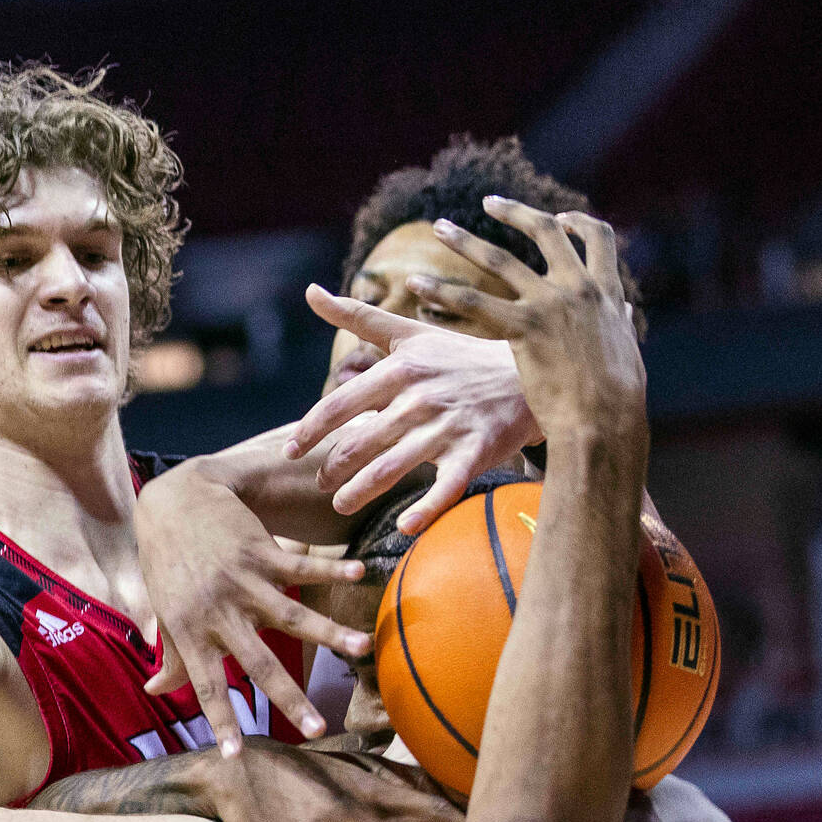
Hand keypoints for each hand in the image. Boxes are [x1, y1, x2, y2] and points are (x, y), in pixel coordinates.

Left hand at [135, 463, 372, 754]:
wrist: (173, 503)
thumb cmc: (168, 565)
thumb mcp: (166, 612)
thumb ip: (170, 657)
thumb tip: (154, 692)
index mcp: (192, 632)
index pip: (206, 686)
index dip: (220, 720)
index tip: (235, 756)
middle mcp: (218, 611)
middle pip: (259, 662)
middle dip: (290, 699)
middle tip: (319, 730)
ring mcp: (241, 580)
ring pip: (291, 613)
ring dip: (329, 631)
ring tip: (361, 648)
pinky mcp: (259, 550)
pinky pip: (300, 564)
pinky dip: (330, 568)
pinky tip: (360, 573)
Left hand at [286, 286, 541, 533]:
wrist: (532, 374)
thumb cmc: (460, 356)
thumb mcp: (408, 333)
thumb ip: (356, 317)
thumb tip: (310, 292)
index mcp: (399, 370)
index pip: (339, 405)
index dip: (309, 430)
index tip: (289, 450)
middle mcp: (419, 399)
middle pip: (359, 443)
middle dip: (332, 469)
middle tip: (321, 484)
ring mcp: (447, 427)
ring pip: (391, 469)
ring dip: (358, 492)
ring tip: (340, 504)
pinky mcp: (475, 452)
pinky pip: (445, 488)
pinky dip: (425, 511)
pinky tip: (404, 528)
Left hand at [411, 200, 646, 445]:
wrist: (606, 422)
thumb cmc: (616, 400)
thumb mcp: (623, 351)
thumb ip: (614, 324)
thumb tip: (619, 315)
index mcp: (607, 292)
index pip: (598, 239)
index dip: (577, 224)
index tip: (560, 218)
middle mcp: (579, 288)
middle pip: (545, 232)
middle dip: (516, 213)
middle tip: (489, 203)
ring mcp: (550, 305)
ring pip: (500, 259)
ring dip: (467, 241)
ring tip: (441, 227)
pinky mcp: (524, 328)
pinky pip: (473, 303)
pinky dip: (443, 291)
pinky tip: (417, 284)